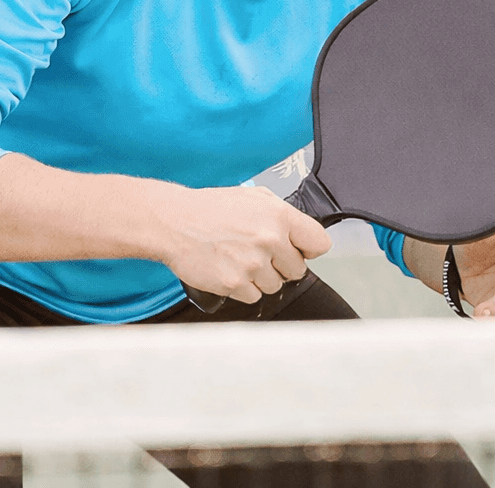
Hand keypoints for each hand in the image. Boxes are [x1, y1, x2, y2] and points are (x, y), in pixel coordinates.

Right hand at [159, 185, 331, 303]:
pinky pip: (254, 297)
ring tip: (240, 258)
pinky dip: (244, 288)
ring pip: (276, 285)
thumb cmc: (210, 209)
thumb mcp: (253, 197)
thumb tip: (301, 234)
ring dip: (261, 277)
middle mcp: (269, 239)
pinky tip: (230, 269)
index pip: (319, 243)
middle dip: (281, 264)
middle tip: (259, 253)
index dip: (309, 249)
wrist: (174, 222)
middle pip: (298, 270)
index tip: (300, 250)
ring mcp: (253, 264)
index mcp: (278, 215)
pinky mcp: (235, 284)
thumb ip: (281, 214)